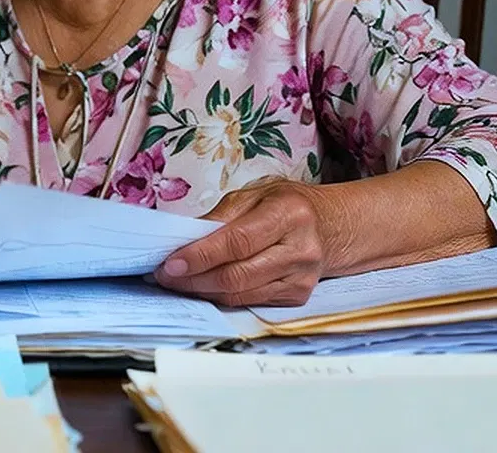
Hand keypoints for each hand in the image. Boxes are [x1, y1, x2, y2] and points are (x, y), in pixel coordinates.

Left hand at [154, 179, 335, 306]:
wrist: (332, 227)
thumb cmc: (288, 206)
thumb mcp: (255, 195)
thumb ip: (220, 216)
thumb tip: (184, 239)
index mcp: (289, 214)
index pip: (237, 242)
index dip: (200, 256)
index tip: (170, 264)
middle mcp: (300, 249)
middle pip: (237, 274)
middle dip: (193, 278)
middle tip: (164, 276)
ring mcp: (301, 278)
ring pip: (241, 293)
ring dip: (202, 291)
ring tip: (176, 282)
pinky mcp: (297, 296)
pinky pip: (250, 301)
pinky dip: (221, 296)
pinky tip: (203, 288)